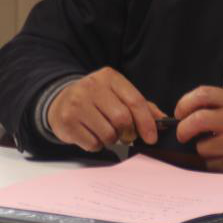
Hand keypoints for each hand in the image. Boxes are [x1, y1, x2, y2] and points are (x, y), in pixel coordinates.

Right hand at [47, 67, 165, 151]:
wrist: (60, 101)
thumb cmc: (95, 100)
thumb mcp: (117, 95)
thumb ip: (141, 106)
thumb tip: (162, 120)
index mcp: (109, 77)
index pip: (135, 101)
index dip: (147, 122)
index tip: (152, 137)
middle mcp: (91, 86)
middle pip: (122, 119)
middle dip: (128, 133)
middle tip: (126, 136)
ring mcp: (77, 103)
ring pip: (108, 134)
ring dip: (112, 140)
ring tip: (105, 132)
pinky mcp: (67, 121)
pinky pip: (93, 144)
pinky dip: (97, 145)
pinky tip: (91, 134)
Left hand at [174, 86, 222, 171]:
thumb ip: (216, 102)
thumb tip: (184, 113)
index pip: (203, 95)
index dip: (184, 103)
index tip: (179, 112)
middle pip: (197, 121)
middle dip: (183, 129)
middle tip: (182, 133)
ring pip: (202, 148)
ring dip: (201, 148)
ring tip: (213, 144)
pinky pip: (212, 164)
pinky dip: (212, 161)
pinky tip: (222, 155)